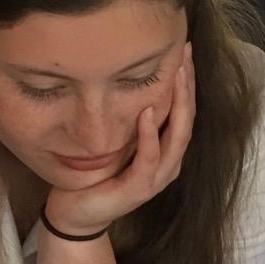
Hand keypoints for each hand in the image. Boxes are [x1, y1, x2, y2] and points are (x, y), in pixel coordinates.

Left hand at [44, 42, 196, 236]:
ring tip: (175, 76)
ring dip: (177, 105)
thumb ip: (129, 120)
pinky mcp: (138, 189)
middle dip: (188, 86)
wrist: (76, 214)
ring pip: (177, 137)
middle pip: (187, 120)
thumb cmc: (95, 176)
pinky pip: (149, 158)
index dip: (188, 81)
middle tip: (185, 54)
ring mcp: (156, 178)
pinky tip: (145, 113)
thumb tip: (128, 80)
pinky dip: (149, 135)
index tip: (185, 49)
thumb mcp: (116, 141)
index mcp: (165, 152)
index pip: (184, 111)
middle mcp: (167, 164)